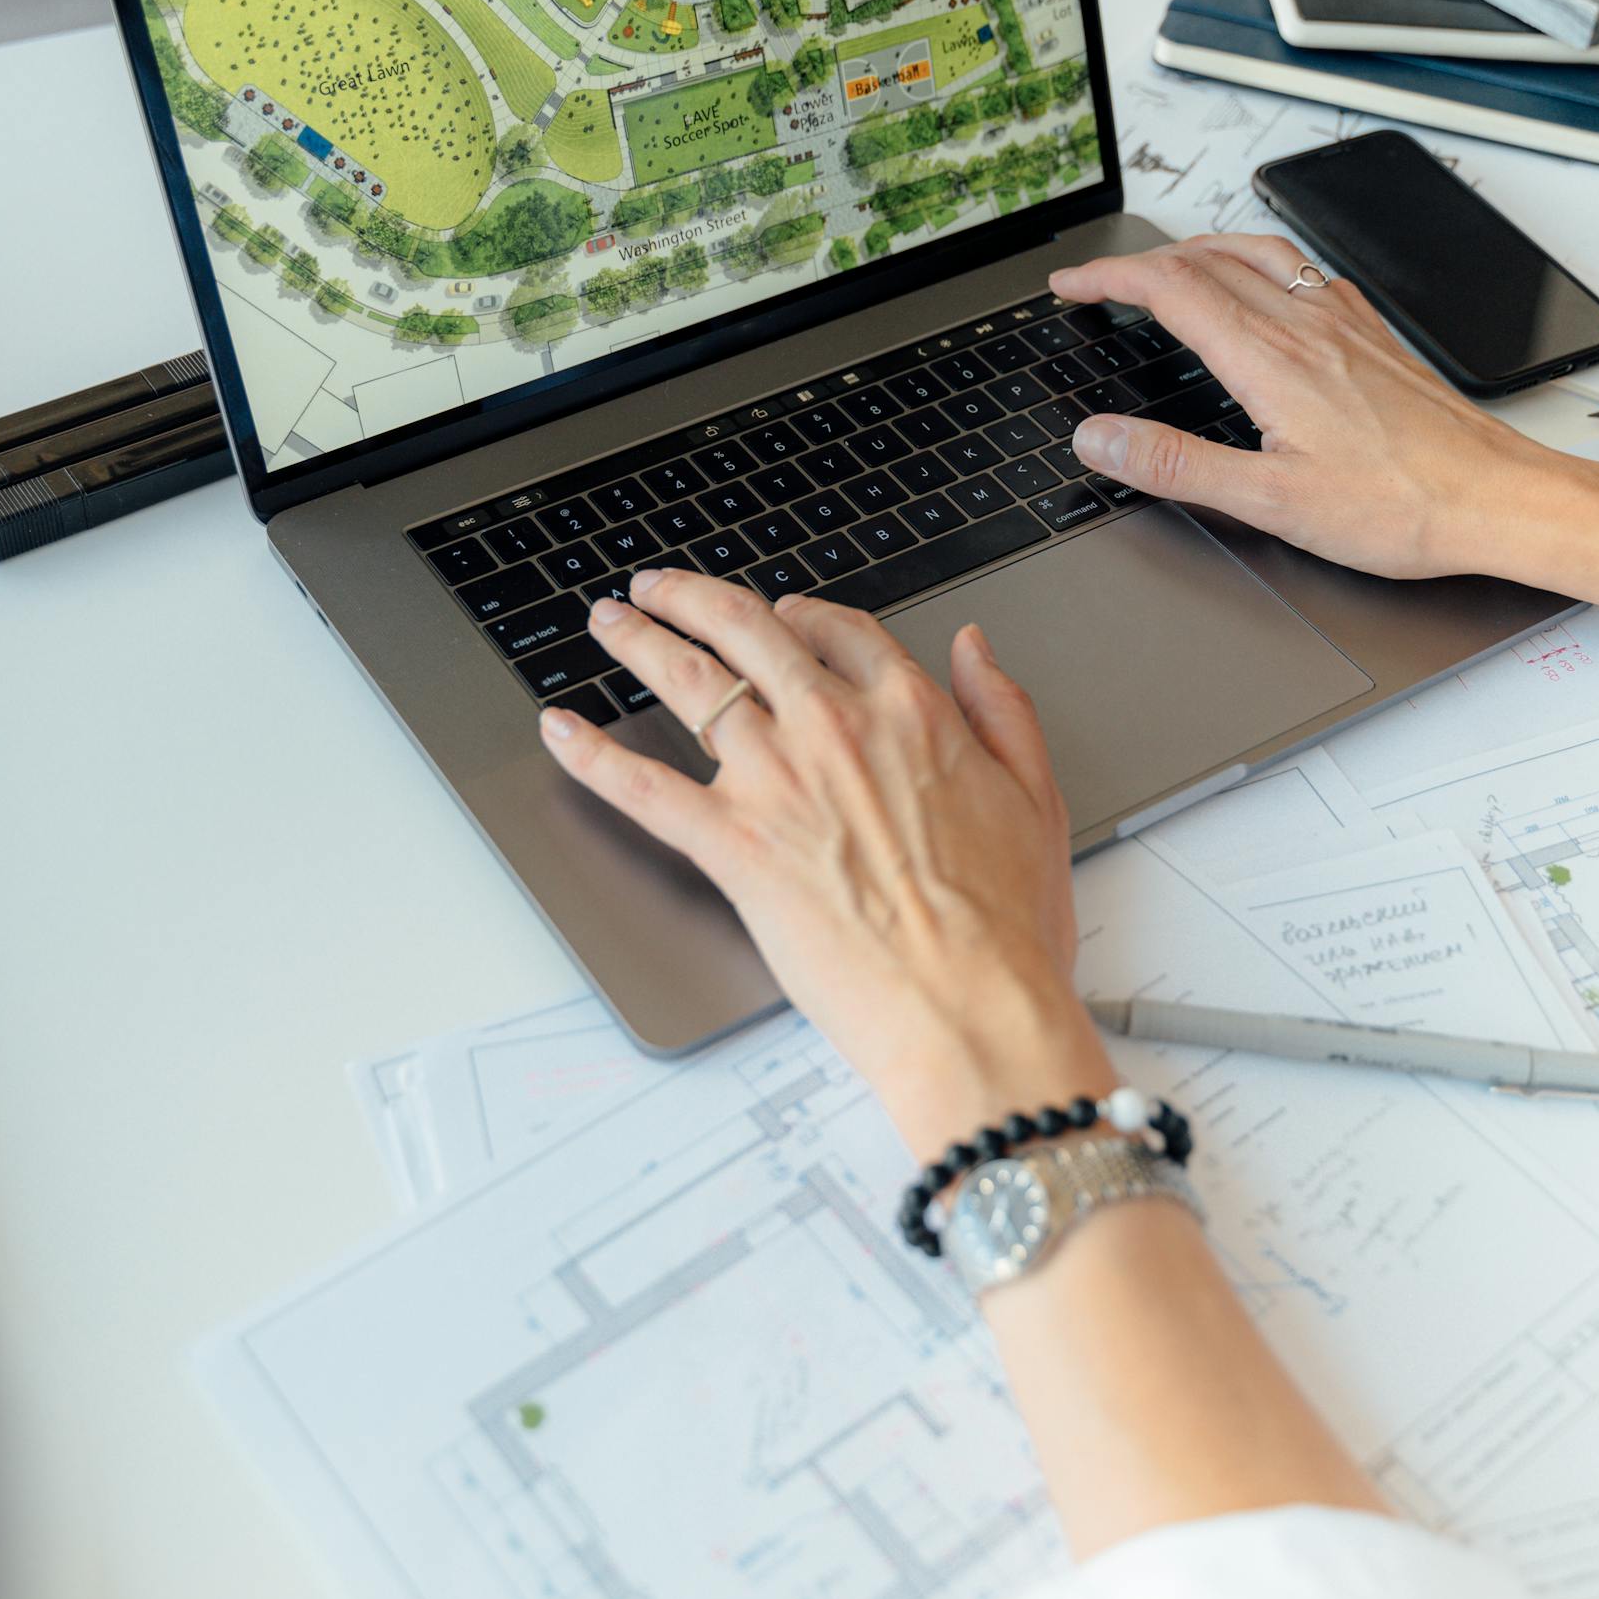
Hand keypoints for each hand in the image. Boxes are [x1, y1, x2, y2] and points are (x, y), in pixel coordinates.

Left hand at [539, 570, 1112, 1153]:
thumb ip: (1002, 708)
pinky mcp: (732, 845)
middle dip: (693, 599)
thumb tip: (975, 647)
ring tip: (609, 622)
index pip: (840, 631)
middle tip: (659, 588)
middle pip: (746, 632)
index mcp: (911, 713)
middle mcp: (834, 728)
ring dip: (638, 642)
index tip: (783, 614)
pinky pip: (642, 787)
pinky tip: (561, 732)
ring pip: (688, 683)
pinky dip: (592, 755)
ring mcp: (776, 782)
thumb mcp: (1036, 797)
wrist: (970, 1009)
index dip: (803, 615)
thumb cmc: (1006, 927)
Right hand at [1051, 232, 1598, 581]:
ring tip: (1166, 264)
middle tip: (1098, 281)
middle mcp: (1307, 325)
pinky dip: (1259, 261)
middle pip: (1205, 260)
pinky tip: (1267, 286)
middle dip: (1138, 262)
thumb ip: (1177, 465)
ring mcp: (1344, 323)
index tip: (1070, 286)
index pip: (1169, 288)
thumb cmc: (1402, 507)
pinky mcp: (1373, 335)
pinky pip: (1304, 271)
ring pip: (1257, 253)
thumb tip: (1101, 437)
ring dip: (1198, 248)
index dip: (1108, 278)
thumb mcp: (1270, 503)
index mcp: (1271, 359)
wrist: (1496, 499)